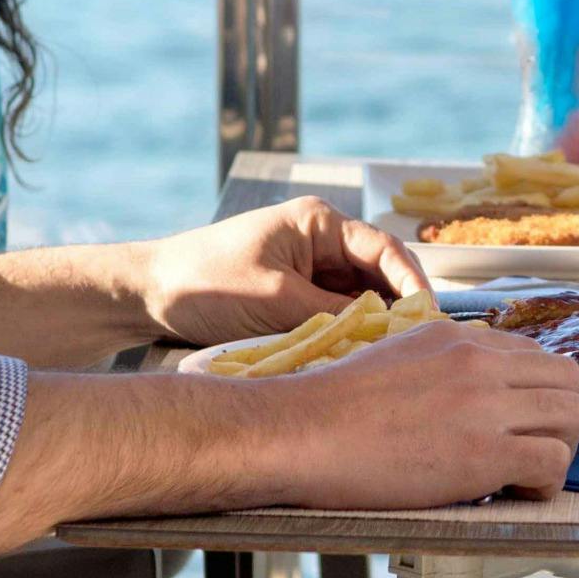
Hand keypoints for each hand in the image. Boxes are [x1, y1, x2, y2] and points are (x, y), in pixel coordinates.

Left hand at [130, 198, 430, 348]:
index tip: (430, 317)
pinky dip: (346, 330)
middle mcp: (318, 239)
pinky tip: (354, 355)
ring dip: (371, 322)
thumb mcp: (277, 302)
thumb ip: (334, 314)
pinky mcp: (294, 291)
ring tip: (389, 354)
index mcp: (317, 223)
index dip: (413, 282)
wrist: (148, 293)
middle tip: (416, 345)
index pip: (384, 249)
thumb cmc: (206, 283)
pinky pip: (334, 309)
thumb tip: (384, 330)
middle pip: (377, 272)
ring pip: (358, 295)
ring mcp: (307, 265)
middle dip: (397, 306)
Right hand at [235, 318, 578, 507]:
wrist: (303, 433)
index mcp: (459, 337)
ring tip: (525, 475)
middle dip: (559, 418)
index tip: (519, 421)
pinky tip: (516, 493)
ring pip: (571, 417)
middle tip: (532, 449)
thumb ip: (442, 363)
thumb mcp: (397, 356)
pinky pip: (553, 462)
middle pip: (567, 380)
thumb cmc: (335, 407)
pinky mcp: (485, 453)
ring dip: (558, 450)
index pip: (535, 355)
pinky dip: (546, 483)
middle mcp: (481, 361)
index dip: (536, 393)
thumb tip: (464, 389)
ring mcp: (486, 405)